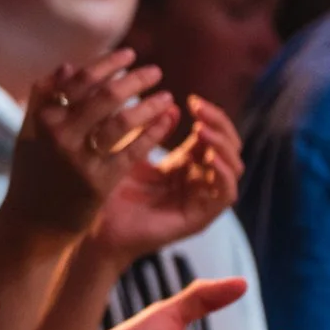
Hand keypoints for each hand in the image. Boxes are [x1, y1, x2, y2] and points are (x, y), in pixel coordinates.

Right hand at [3, 50, 176, 235]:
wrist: (32, 223)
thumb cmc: (34, 174)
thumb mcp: (31, 134)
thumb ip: (45, 99)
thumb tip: (68, 65)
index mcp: (41, 119)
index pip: (78, 80)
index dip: (106, 63)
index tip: (130, 54)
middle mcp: (59, 135)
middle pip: (105, 96)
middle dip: (135, 79)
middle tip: (155, 71)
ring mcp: (79, 159)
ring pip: (123, 121)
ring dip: (150, 105)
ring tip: (166, 97)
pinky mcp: (99, 182)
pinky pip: (134, 151)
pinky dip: (154, 132)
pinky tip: (167, 122)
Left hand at [91, 95, 241, 260]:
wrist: (96, 230)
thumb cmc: (108, 192)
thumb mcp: (129, 154)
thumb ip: (149, 132)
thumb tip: (171, 104)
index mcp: (183, 163)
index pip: (211, 134)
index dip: (208, 116)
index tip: (191, 99)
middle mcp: (197, 179)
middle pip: (227, 146)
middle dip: (218, 124)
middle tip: (200, 109)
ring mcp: (201, 199)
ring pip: (232, 167)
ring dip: (222, 145)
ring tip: (203, 131)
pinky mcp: (201, 218)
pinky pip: (225, 194)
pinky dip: (223, 174)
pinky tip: (209, 158)